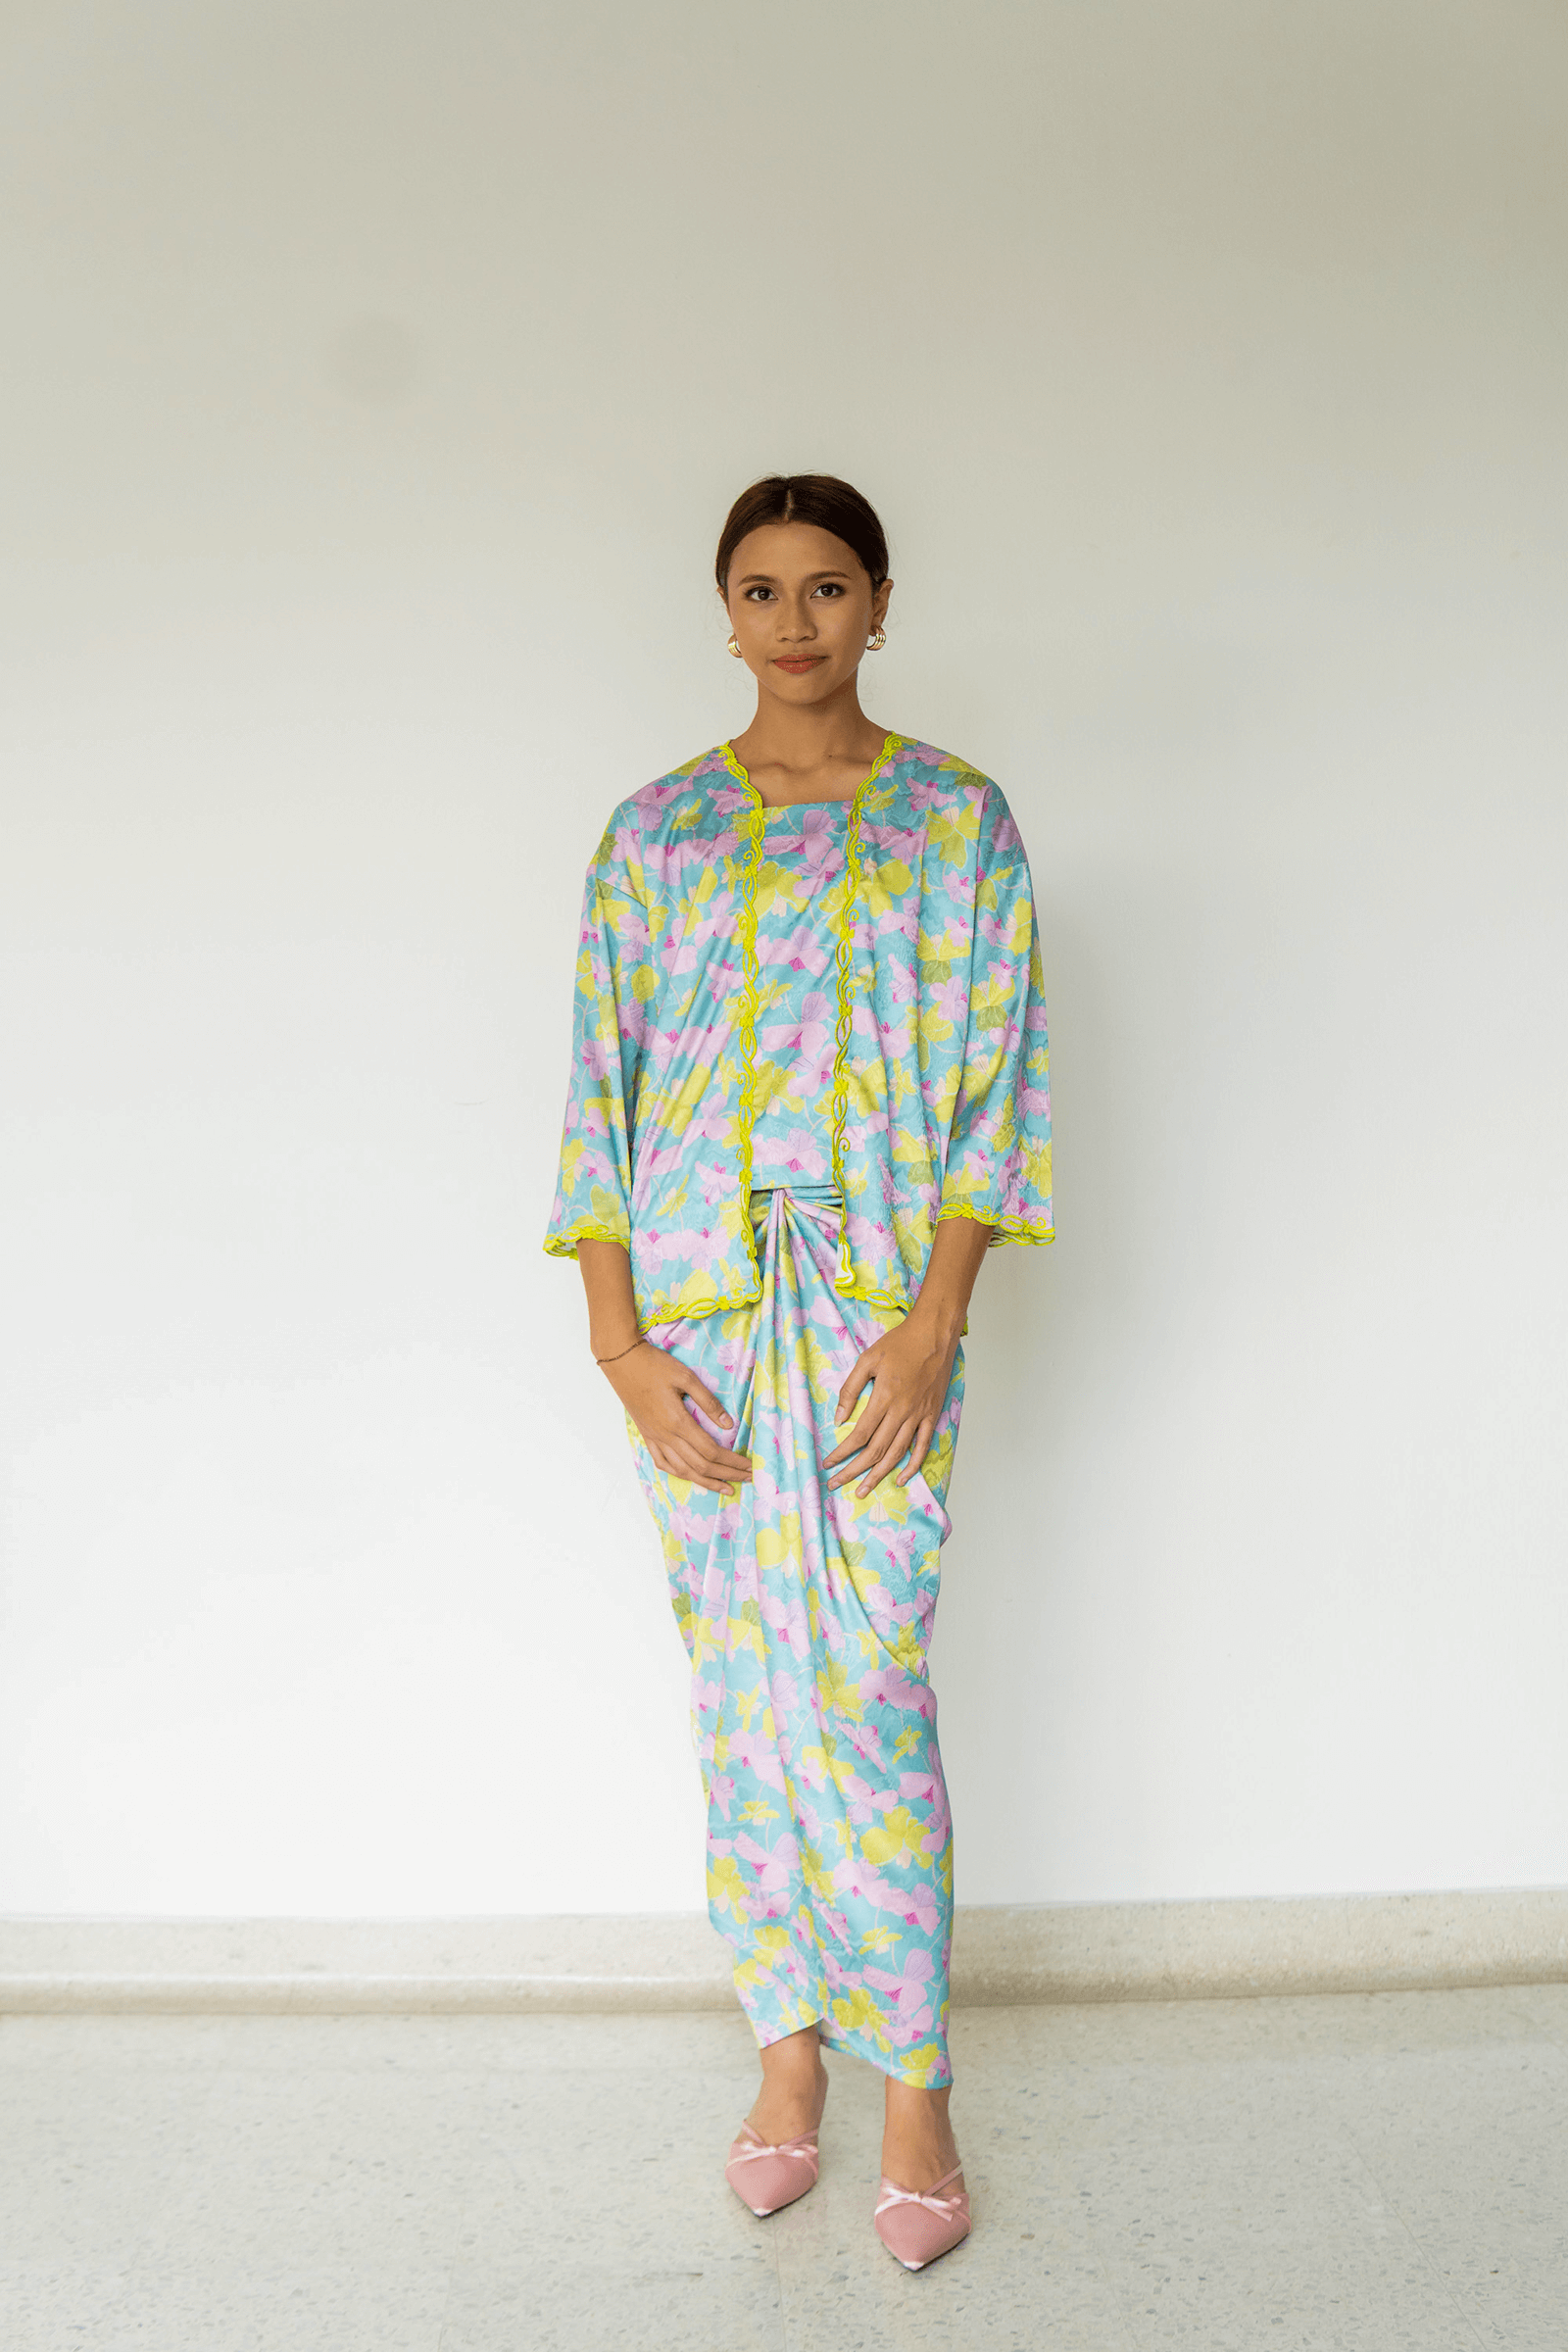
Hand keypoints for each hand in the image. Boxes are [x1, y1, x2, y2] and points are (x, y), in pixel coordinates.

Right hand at [604, 1342, 751, 1495]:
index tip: (749, 1465)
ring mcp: (654, 1438)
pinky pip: (663, 1463)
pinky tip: (691, 1476)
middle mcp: (665, 1436)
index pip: (711, 1451)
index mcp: (678, 1422)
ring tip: (725, 1487)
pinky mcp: (647, 1435)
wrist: (622, 1362)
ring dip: (706, 1481)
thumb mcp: (686, 1377)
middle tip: (747, 1478)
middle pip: (701, 1465)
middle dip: (727, 1474)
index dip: (732, 1462)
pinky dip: (680, 1474)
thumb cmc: (655, 1365)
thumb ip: (708, 1402)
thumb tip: (729, 1424)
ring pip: (682, 1470)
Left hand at [824, 1313, 956, 1497]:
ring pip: (897, 1454)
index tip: (828, 1463)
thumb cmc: (900, 1343)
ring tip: (863, 1489)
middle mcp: (902, 1411)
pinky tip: (900, 1478)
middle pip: (875, 1450)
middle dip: (854, 1470)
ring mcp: (919, 1416)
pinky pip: (922, 1447)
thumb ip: (850, 1389)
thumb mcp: (867, 1359)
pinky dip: (912, 1466)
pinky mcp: (932, 1415)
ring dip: (878, 1475)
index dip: (842, 1452)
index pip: (859, 1435)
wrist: (934, 1334)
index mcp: (884, 1397)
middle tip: (837, 1483)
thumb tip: (839, 1418)